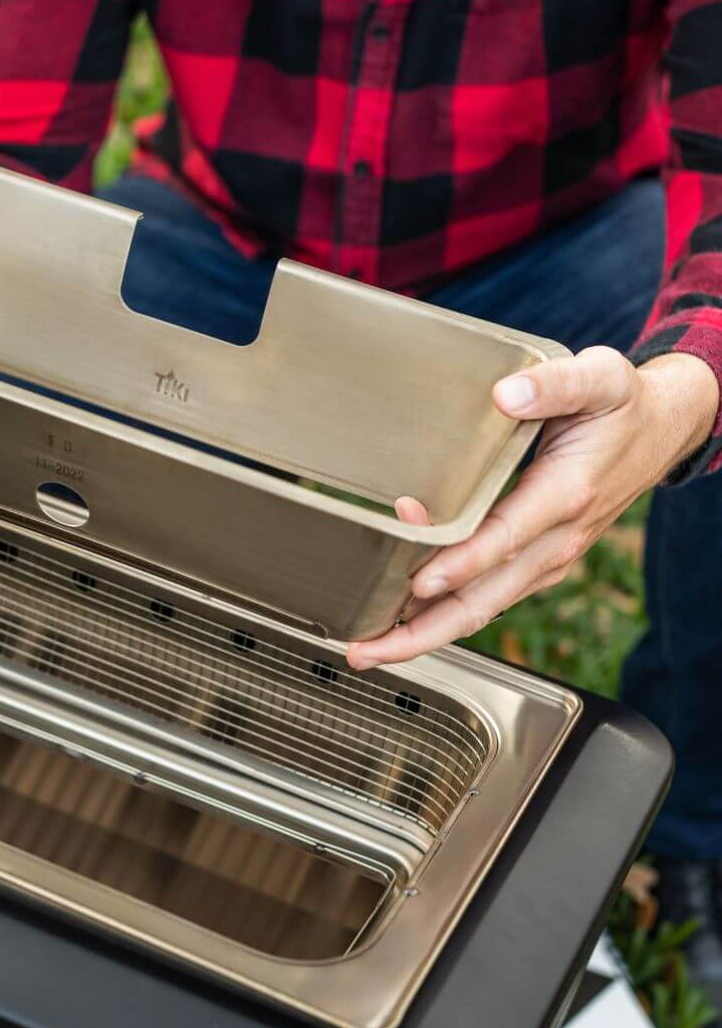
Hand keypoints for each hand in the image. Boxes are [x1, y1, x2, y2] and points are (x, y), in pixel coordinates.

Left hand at [347, 348, 719, 669]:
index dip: (460, 564)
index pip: (504, 539)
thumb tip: (506, 394)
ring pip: (481, 610)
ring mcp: (547, 559)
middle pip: (483, 600)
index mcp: (566, 495)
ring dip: (423, 634)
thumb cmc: (622, 406)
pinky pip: (487, 601)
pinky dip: (442, 618)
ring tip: (368, 648)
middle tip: (367, 648)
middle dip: (422, 631)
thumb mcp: (601, 379)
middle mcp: (556, 540)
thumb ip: (555, 385)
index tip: (418, 581)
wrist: (660, 432)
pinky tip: (401, 622)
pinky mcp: (537, 565)